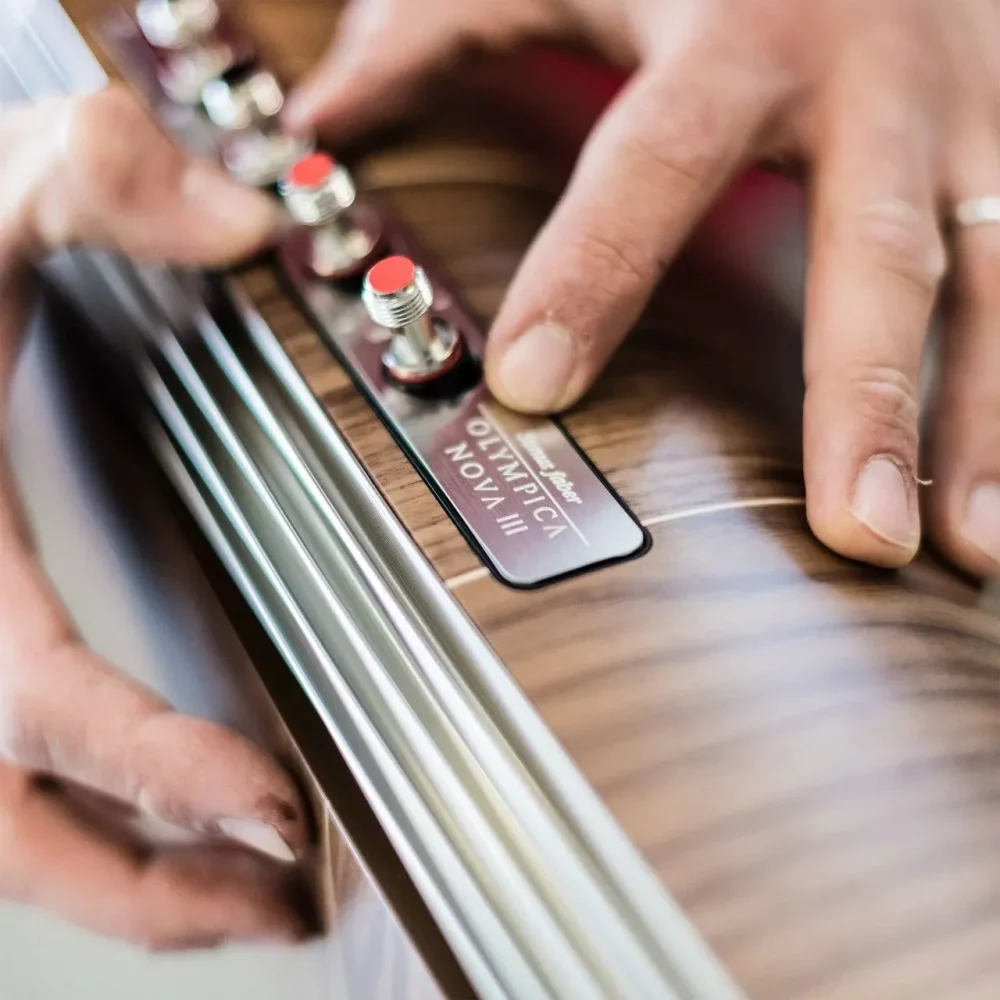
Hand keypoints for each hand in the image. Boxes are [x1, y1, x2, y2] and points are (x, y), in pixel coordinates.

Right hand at [0, 85, 308, 947]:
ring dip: (125, 876)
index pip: (35, 697)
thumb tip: (242, 218)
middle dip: (140, 888)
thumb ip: (98, 178)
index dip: (153, 765)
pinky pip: (10, 765)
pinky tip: (167, 811)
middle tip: (275, 909)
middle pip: (1, 824)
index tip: (275, 811)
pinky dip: (96, 811)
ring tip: (249, 901)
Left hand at [287, 0, 999, 575]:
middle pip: (873, 250)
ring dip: (988, 420)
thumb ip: (442, 22)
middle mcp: (873, 70)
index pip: (651, 166)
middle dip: (865, 396)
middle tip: (855, 529)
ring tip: (971, 545)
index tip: (533, 383)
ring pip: (998, 275)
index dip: (592, 272)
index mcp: (738, 21)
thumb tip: (321, 118)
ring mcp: (973, 100)